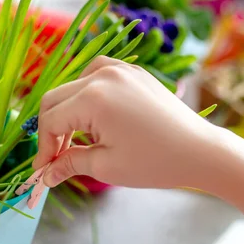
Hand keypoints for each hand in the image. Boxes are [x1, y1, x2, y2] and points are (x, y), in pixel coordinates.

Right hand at [34, 56, 214, 188]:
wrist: (199, 150)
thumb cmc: (155, 162)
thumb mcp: (105, 166)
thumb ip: (69, 164)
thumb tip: (46, 175)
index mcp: (93, 98)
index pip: (50, 121)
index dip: (44, 149)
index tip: (44, 171)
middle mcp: (103, 74)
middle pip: (55, 99)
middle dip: (51, 131)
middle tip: (56, 159)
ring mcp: (120, 68)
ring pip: (72, 86)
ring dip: (67, 112)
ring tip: (76, 140)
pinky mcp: (133, 71)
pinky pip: (95, 76)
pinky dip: (86, 95)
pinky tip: (93, 116)